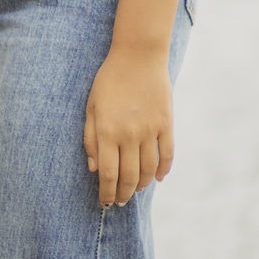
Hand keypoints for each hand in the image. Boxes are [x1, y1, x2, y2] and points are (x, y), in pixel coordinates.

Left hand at [83, 46, 173, 207]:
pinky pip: (167, 155)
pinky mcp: (167, 124)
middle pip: (129, 177)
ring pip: (149, 170)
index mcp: (108, 131)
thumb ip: (90, 138)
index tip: (105, 202)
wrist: (138, 56)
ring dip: (142, 185)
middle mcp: (130, 134)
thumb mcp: (91, 106)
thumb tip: (94, 169)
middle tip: (119, 201)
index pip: (108, 174)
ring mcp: (150, 130)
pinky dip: (164, 170)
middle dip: (123, 194)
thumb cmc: (109, 80)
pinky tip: (158, 178)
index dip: (107, 192)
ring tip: (135, 190)